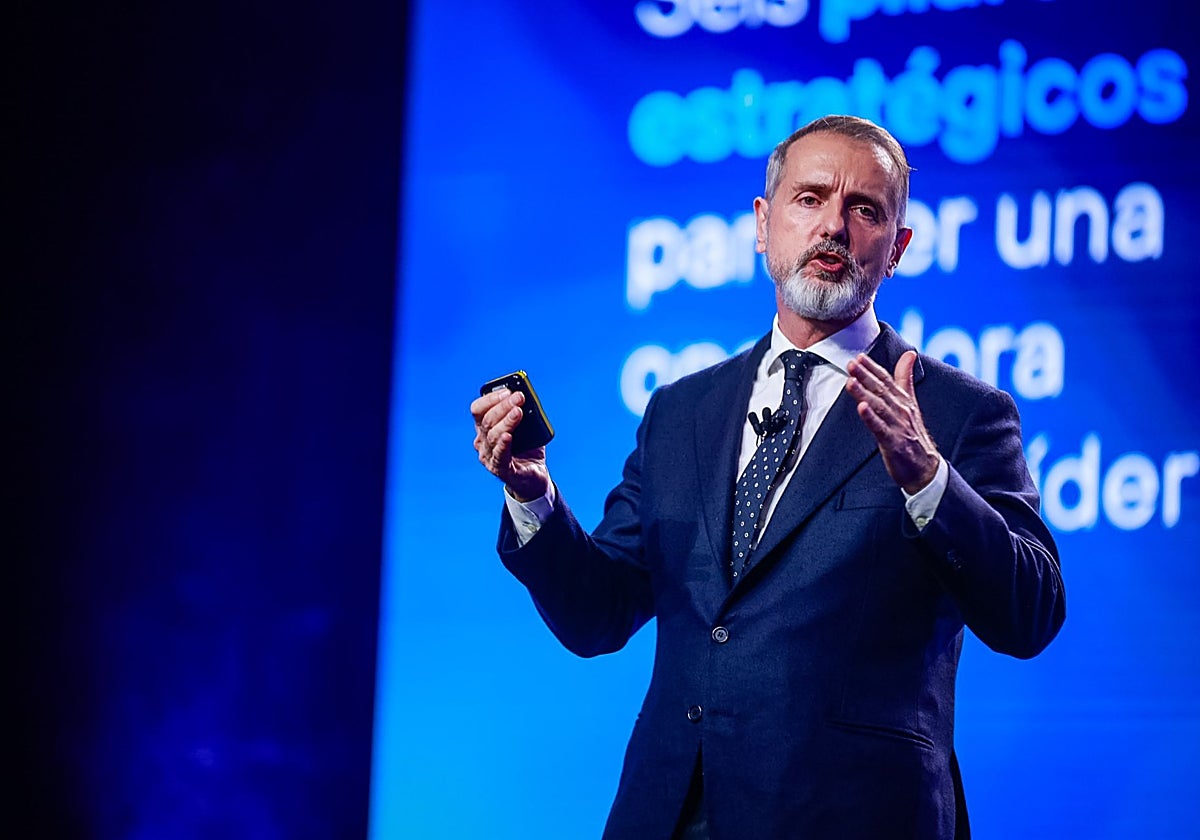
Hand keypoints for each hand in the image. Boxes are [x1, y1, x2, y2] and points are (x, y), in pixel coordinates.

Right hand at [471, 388, 550, 501]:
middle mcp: (482, 441)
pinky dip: (503, 444)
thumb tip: (528, 397)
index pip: (478, 409)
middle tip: (519, 397)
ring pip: (492, 435)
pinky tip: (508, 436)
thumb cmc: (527, 449)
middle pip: (487, 420)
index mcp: (485, 428)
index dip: (491, 398)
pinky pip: (499, 455)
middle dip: (503, 406)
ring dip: (506, 421)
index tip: (508, 390)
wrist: (534, 477)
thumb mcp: (527, 427)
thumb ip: (525, 413)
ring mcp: (489, 456)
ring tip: (518, 412)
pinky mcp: (499, 469)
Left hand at [845, 350, 939, 493]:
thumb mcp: (911, 402)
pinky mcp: (893, 442)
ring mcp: (898, 426)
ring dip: (864, 393)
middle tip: (852, 363)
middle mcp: (901, 410)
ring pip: (879, 406)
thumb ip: (906, 378)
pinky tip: (861, 408)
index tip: (859, 357)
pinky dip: (870, 417)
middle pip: (881, 390)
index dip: (873, 368)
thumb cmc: (914, 434)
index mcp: (903, 400)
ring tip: (851, 382)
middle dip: (866, 376)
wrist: (926, 467)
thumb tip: (909, 354)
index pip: (887, 380)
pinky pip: (880, 428)